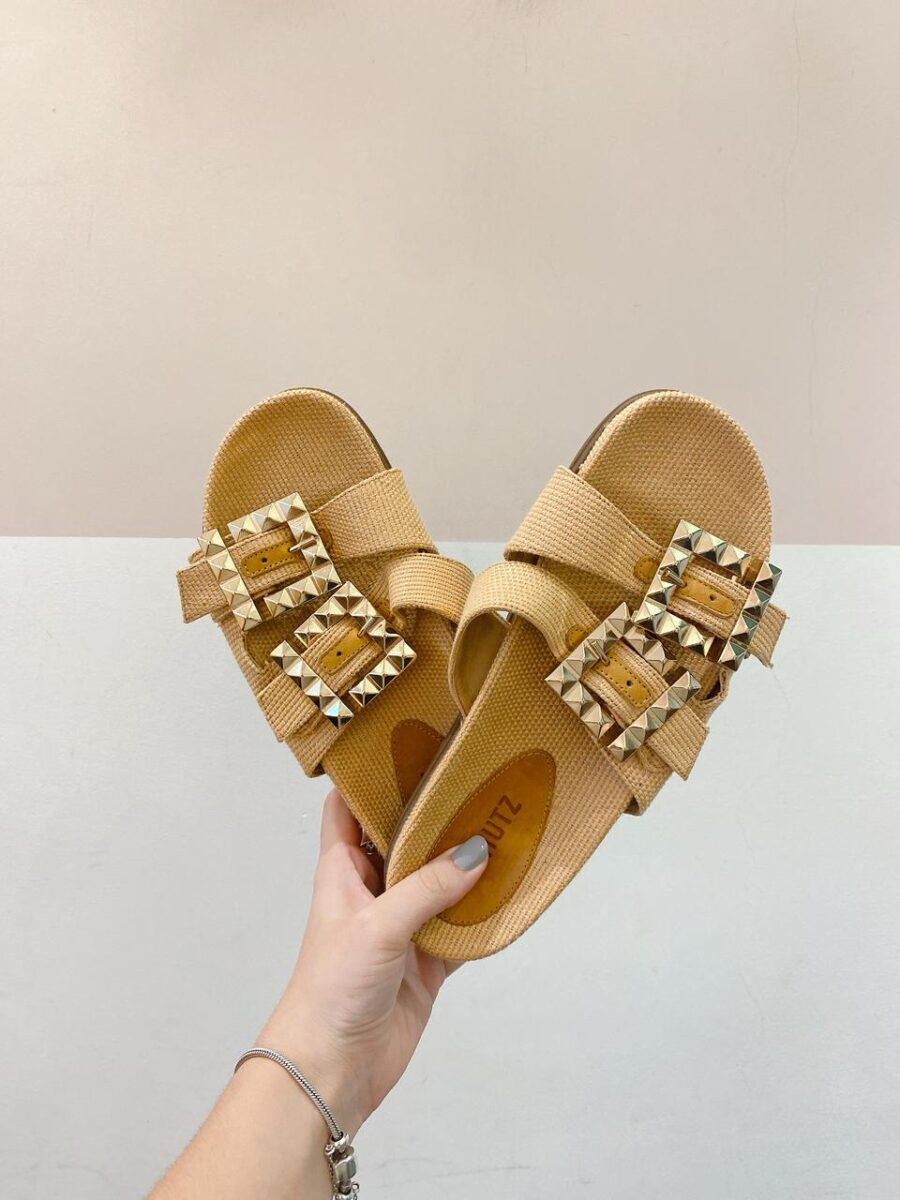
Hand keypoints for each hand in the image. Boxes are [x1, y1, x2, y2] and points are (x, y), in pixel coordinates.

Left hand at [257, 789, 488, 1135]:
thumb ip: (428, 887)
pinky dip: (484, 913)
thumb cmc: (329, 989)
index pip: (349, 808)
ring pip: (440, 881)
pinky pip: (461, 927)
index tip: (405, 743)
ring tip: (507, 825)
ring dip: (467, 862)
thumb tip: (477, 851)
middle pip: (406, 840)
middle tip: (479, 780)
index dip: (369, 776)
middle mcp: (373, 891)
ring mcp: (402, 926)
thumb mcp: (377, 926)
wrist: (330, 1070)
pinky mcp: (426, 962)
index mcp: (342, 870)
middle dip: (437, 815)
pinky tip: (512, 892)